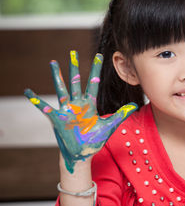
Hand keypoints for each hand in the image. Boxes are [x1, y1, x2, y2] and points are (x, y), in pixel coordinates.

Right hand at [24, 51, 137, 172]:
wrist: (82, 154)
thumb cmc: (94, 140)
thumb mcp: (109, 126)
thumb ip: (121, 114)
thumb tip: (135, 105)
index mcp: (90, 104)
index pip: (93, 82)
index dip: (95, 69)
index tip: (98, 55)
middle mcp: (78, 104)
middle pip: (76, 81)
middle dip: (75, 67)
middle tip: (73, 51)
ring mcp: (67, 110)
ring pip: (62, 88)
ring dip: (57, 76)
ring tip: (53, 62)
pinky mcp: (57, 119)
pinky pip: (46, 108)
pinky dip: (37, 100)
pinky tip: (28, 92)